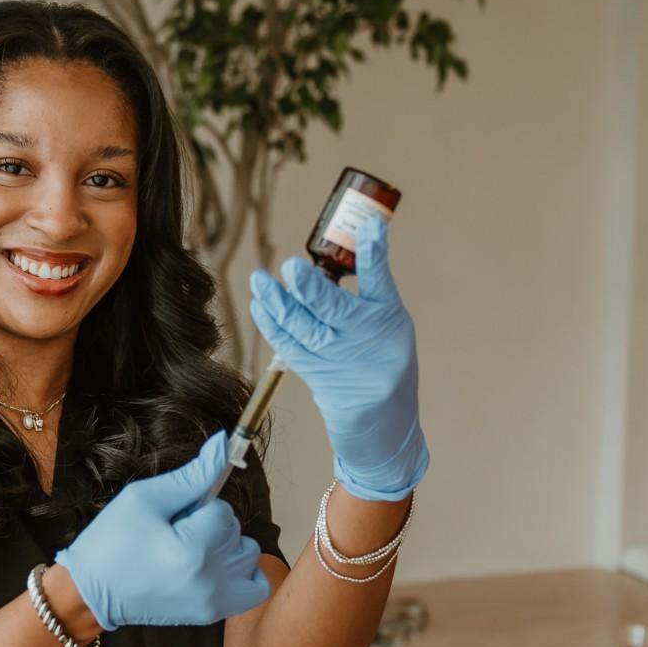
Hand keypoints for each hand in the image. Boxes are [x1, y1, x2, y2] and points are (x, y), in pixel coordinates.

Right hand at [53, 430, 269, 630]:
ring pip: (248, 554)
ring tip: (194, 550)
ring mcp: (214, 600)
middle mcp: (210, 579)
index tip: (173, 519)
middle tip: (176, 534)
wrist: (91, 592)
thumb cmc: (111, 542)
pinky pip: (255, 588)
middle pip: (236, 531)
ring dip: (227, 547)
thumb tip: (224, 445)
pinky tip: (216, 567)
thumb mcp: (145, 497)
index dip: (198, 507)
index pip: (222, 510)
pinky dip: (244, 573)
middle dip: (211, 525)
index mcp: (192, 548)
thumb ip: (192, 475)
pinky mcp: (213, 614)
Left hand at [248, 215, 429, 500]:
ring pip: (303, 329)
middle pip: (333, 310)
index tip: (368, 226)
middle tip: (291, 266)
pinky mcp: (315, 375)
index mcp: (388, 319)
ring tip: (259, 281)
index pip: (381, 280)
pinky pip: (289, 347)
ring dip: (278, 304)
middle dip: (310, 288)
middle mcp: (365, 339)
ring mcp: (338, 360)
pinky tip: (259, 306)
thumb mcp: (388, 319)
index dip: (374, 252)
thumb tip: (362, 230)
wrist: (384, 421)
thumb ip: (370, 280)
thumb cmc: (384, 357)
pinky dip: (271, 327)